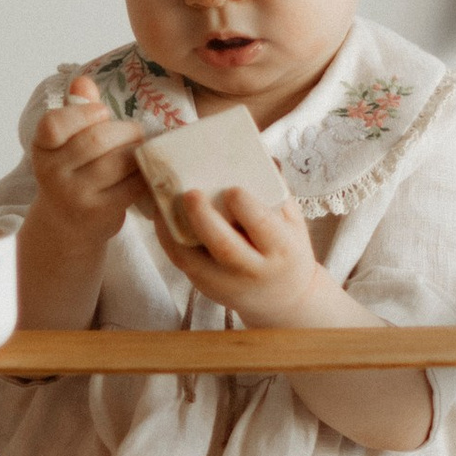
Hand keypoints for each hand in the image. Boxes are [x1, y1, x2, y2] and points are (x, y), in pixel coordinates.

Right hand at [28, 75, 142, 245]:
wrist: (67, 225)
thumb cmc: (74, 173)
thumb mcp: (68, 142)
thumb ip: (77, 110)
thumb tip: (83, 82)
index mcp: (42, 148)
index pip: (54, 124)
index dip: (84, 113)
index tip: (102, 112)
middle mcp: (52, 173)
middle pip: (97, 140)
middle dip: (125, 130)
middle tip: (135, 132)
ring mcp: (74, 195)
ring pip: (118, 162)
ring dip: (137, 151)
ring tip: (140, 150)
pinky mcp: (98, 213)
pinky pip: (132, 185)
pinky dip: (145, 173)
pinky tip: (145, 170)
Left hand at [158, 183, 431, 449]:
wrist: (284, 301)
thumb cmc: (287, 251)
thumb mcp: (294, 223)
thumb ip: (278, 192)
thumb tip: (263, 154)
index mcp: (281, 250)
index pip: (263, 228)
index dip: (247, 208)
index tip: (233, 188)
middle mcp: (254, 271)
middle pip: (225, 247)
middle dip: (204, 219)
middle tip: (189, 192)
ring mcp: (226, 284)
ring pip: (193, 260)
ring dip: (173, 230)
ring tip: (162, 202)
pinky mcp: (206, 289)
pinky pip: (181, 263)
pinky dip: (168, 240)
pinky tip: (161, 218)